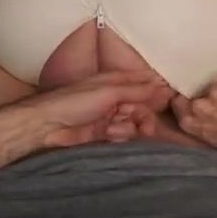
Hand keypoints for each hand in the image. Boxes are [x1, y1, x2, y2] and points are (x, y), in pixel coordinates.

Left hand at [6, 71, 175, 150]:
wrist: (47, 126)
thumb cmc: (74, 101)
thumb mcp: (108, 91)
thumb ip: (135, 90)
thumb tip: (162, 85)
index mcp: (112, 82)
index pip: (140, 83)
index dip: (155, 91)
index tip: (169, 99)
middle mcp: (112, 98)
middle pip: (140, 107)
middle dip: (143, 117)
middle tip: (146, 128)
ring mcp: (107, 116)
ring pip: (133, 123)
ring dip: (128, 128)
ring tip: (113, 129)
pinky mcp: (102, 134)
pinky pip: (122, 135)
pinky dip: (119, 135)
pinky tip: (109, 135)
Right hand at [167, 73, 216, 163]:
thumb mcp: (211, 140)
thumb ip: (196, 123)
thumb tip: (189, 109)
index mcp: (190, 121)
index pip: (176, 100)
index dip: (186, 100)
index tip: (194, 101)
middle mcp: (200, 105)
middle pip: (197, 90)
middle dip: (207, 96)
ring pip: (216, 84)